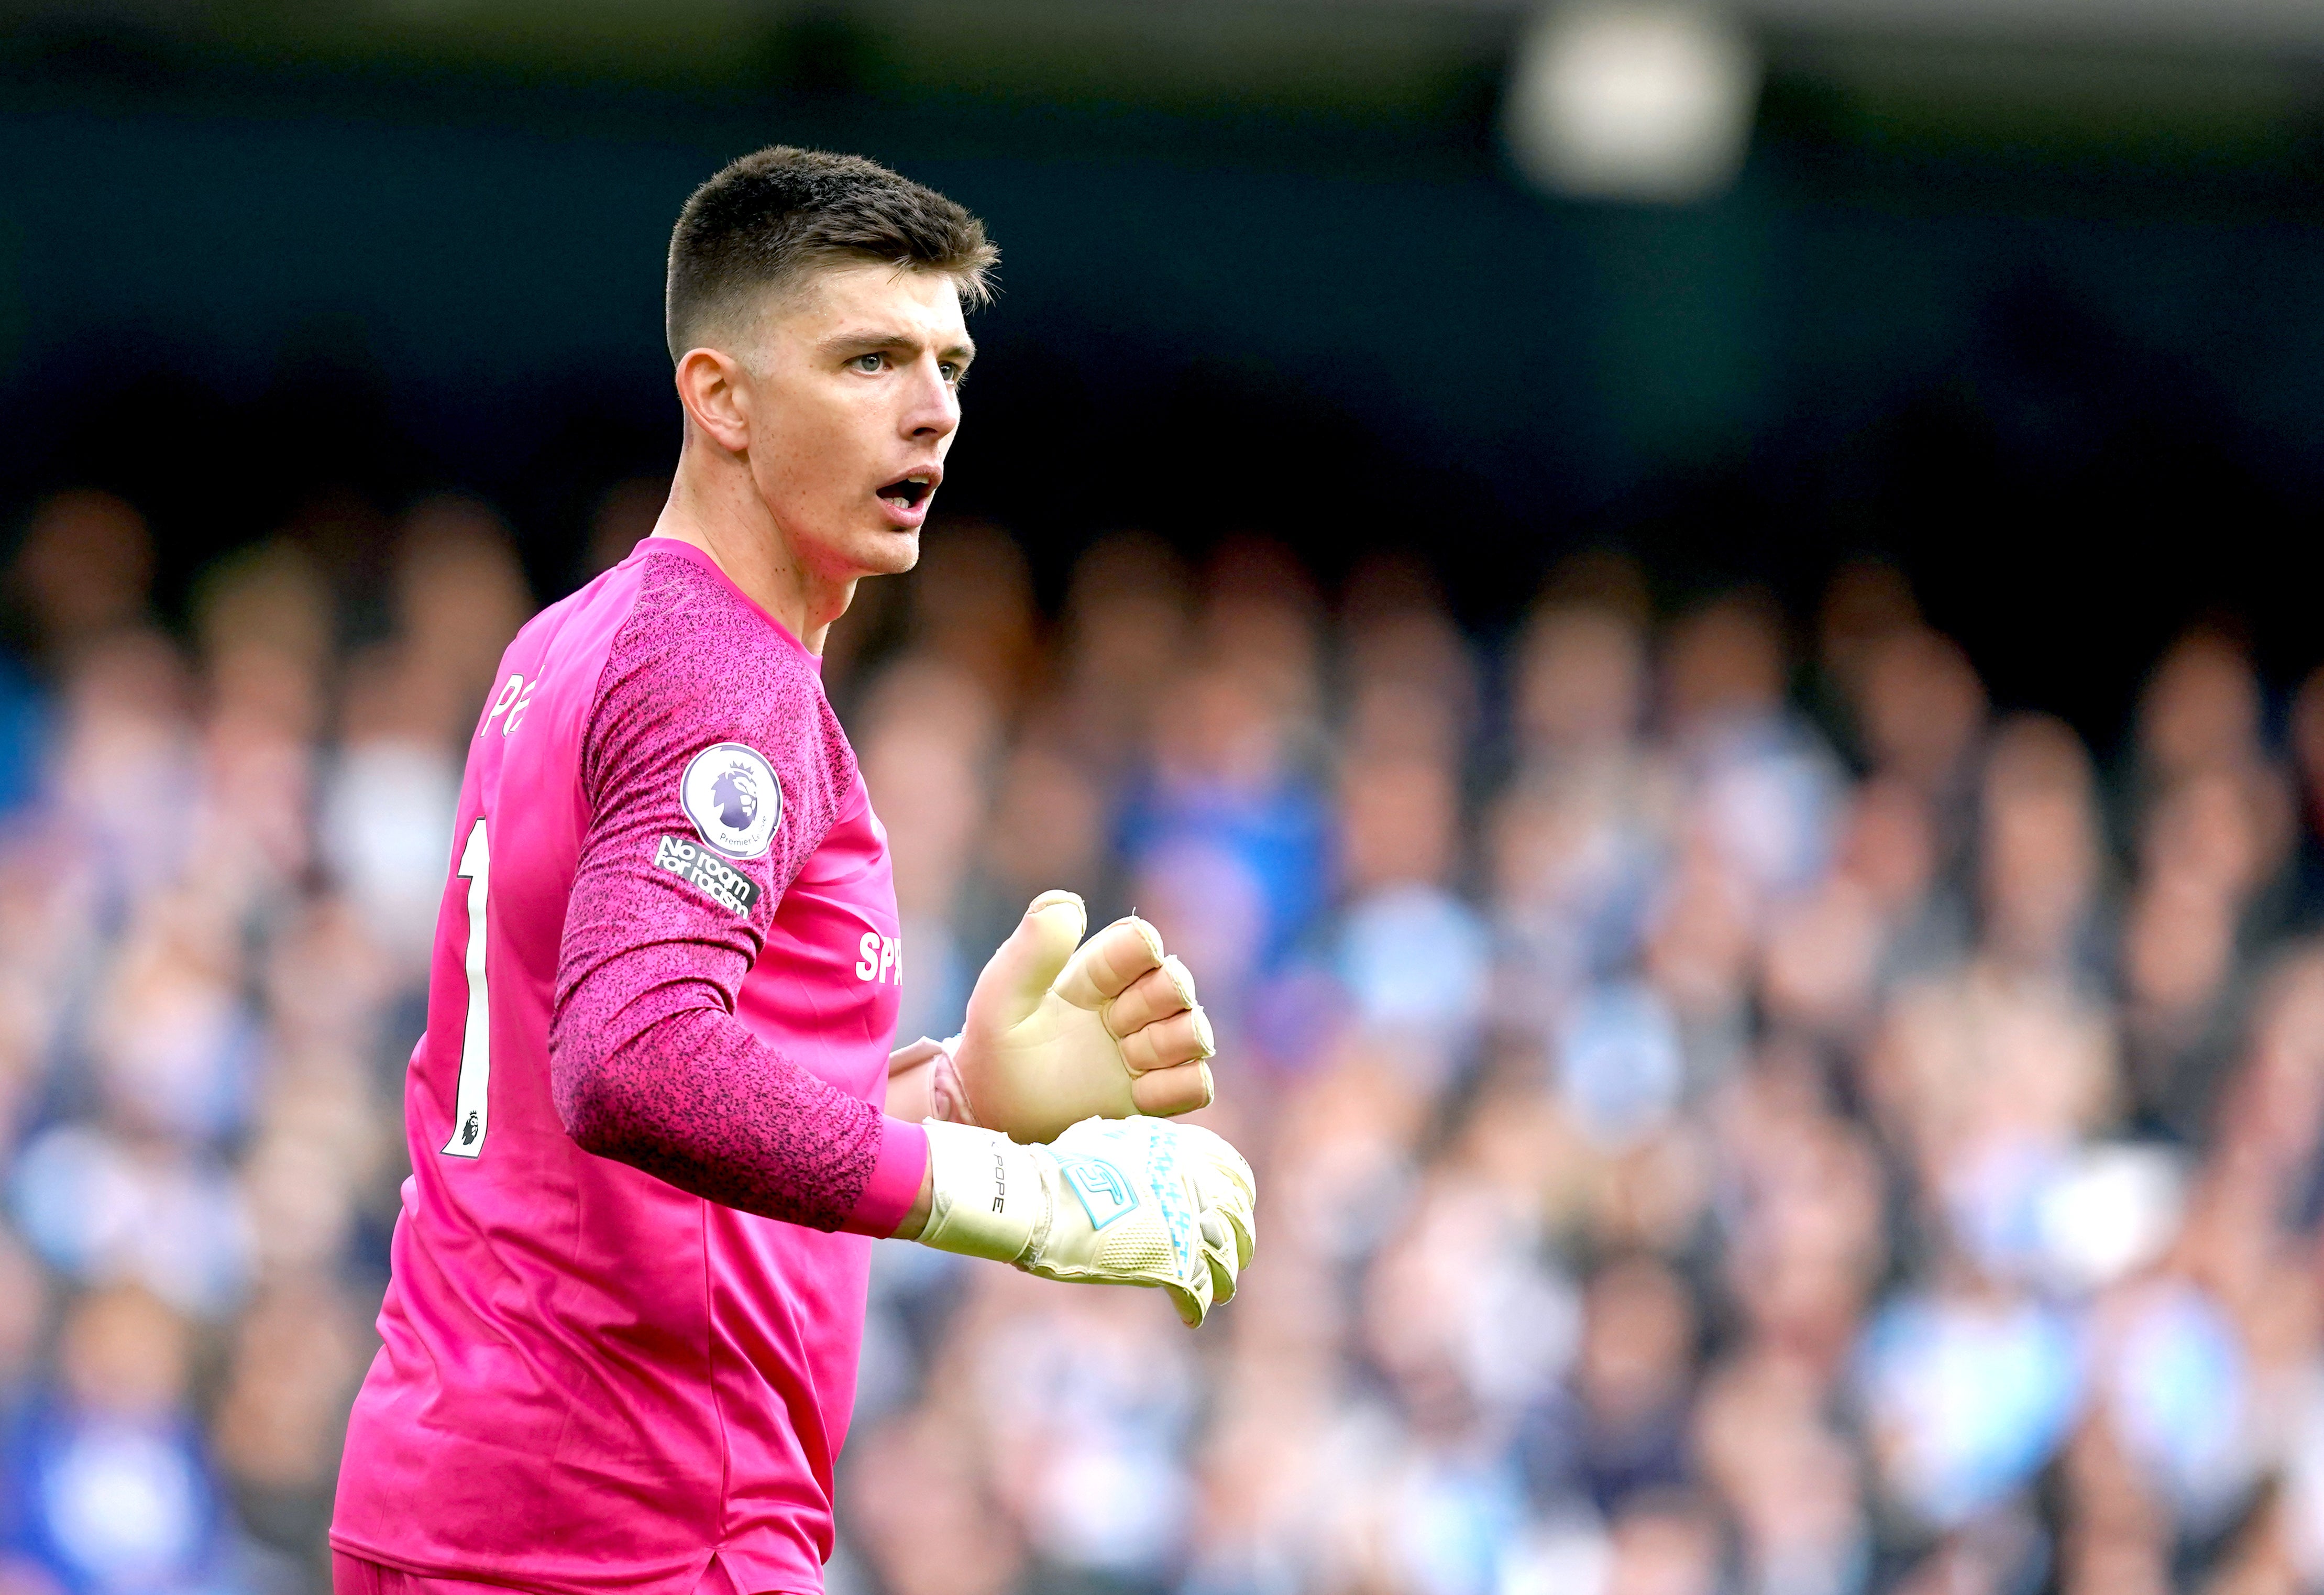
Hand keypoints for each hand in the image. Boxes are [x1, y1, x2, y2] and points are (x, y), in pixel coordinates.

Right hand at [914, 1115, 1256, 1325]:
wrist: (1040, 1200)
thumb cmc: (1058, 1167)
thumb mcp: (1102, 1138)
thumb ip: (1127, 1142)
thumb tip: (1119, 1139)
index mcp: (1179, 1150)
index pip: (1233, 1169)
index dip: (1239, 1192)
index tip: (1238, 1205)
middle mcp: (1192, 1184)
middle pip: (1236, 1217)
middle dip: (1240, 1238)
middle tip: (1236, 1255)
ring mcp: (1185, 1224)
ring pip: (1224, 1257)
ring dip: (1224, 1276)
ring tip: (1221, 1291)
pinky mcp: (1172, 1264)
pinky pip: (1197, 1291)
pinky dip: (1196, 1307)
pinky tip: (1191, 1317)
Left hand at [952, 890, 1215, 1142]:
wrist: (996, 1114)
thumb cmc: (996, 1048)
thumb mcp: (999, 996)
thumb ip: (1031, 948)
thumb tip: (1073, 904)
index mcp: (1098, 971)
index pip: (1143, 941)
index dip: (1137, 955)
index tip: (1100, 985)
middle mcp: (1131, 1005)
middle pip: (1178, 983)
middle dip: (1150, 1003)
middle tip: (1113, 1026)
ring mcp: (1147, 1050)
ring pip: (1196, 1032)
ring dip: (1166, 1044)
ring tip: (1127, 1057)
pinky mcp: (1157, 1095)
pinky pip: (1198, 1084)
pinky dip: (1173, 1087)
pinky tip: (1136, 1092)